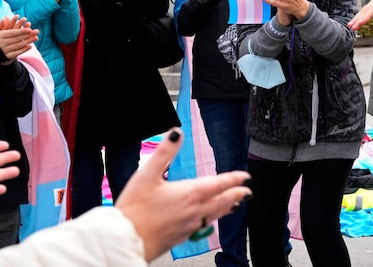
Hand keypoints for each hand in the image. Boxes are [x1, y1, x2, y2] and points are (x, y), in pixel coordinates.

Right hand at [0, 15, 39, 63]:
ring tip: (35, 38)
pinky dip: (23, 50)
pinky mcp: (4, 57)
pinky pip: (15, 53)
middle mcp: (1, 43)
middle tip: (36, 31)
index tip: (29, 28)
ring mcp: (3, 51)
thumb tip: (5, 18)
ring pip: (17, 46)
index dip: (21, 31)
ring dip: (27, 42)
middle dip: (27, 35)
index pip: (12, 33)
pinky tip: (29, 46)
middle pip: (17, 39)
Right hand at [115, 127, 250, 260]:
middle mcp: (194, 211)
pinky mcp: (182, 237)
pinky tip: (210, 220)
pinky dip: (213, 220)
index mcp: (189, 194)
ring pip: (215, 215)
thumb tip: (176, 133)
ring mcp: (189, 226)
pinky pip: (204, 226)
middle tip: (247, 191)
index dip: (234, 179)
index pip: (219, 184)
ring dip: (227, 208)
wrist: (125, 240)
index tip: (245, 176)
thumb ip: (164, 151)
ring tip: (235, 204)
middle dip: (237, 195)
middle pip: (222, 201)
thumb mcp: (146, 173)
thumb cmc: (134, 210)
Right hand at [349, 0, 372, 28]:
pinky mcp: (372, 3)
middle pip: (365, 10)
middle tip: (352, 27)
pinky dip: (359, 15)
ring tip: (350, 26)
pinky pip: (364, 9)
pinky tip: (354, 21)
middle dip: (358, 19)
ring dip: (356, 18)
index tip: (361, 23)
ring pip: (363, 10)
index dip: (366, 16)